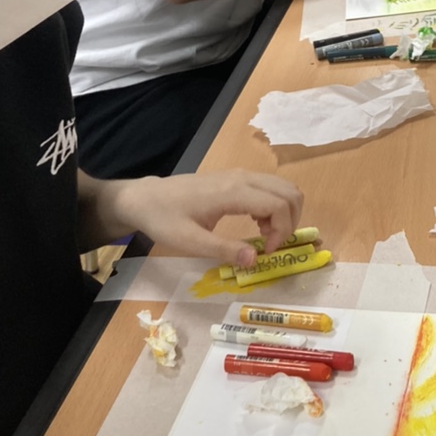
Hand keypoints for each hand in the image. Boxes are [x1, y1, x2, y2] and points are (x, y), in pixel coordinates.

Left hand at [105, 170, 303, 268]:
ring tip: (264, 236)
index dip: (283, 231)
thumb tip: (256, 260)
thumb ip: (224, 250)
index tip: (267, 252)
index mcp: (233, 192)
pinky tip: (257, 224)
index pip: (279, 205)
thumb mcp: (190, 241)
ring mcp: (240, 175)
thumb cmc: (165, 219)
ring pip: (283, 188)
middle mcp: (243, 178)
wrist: (145, 198)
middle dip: (290, 221)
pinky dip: (275, 207)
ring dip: (284, 214)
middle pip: (289, 192)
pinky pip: (270, 188)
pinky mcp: (236, 179)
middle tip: (271, 244)